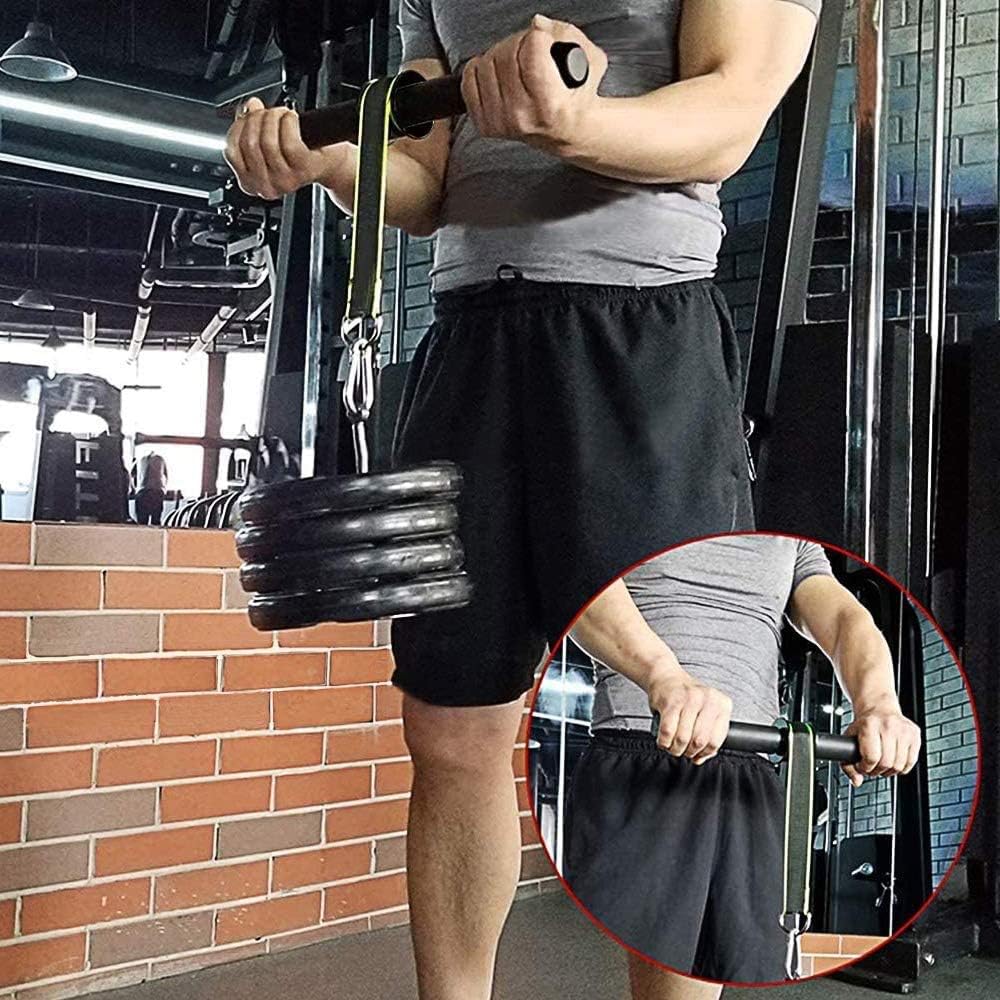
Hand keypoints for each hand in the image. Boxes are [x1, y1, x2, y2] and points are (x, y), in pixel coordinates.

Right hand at [224, 98, 344, 199]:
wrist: (326, 161)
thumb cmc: (297, 152)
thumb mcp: (264, 141)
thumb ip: (248, 125)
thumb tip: (248, 108)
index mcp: (250, 182)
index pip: (232, 151)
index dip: (239, 126)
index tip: (248, 116)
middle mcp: (266, 187)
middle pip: (249, 144)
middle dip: (258, 119)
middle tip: (268, 113)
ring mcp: (285, 180)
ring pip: (268, 141)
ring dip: (274, 118)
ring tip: (282, 115)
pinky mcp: (302, 169)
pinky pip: (288, 141)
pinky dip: (289, 122)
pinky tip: (292, 119)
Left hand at [460, 14, 607, 150]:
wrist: (568, 132)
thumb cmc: (577, 99)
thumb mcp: (591, 61)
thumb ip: (567, 34)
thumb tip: (537, 24)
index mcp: (549, 105)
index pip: (531, 48)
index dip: (540, 37)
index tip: (545, 43)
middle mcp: (521, 117)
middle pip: (506, 52)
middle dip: (519, 42)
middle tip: (530, 50)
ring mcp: (500, 122)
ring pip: (486, 62)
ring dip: (500, 54)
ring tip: (516, 63)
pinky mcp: (485, 124)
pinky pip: (469, 80)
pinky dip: (479, 69)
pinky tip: (496, 73)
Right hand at [648, 668, 732, 764]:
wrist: (666, 677)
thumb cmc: (687, 697)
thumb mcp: (705, 712)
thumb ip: (708, 735)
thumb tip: (700, 758)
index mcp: (722, 704)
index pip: (716, 740)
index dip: (705, 753)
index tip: (697, 754)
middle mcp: (708, 699)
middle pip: (699, 741)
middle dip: (689, 752)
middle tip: (683, 751)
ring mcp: (689, 699)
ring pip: (683, 738)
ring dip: (675, 749)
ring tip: (673, 746)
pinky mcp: (670, 702)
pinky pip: (667, 731)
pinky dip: (664, 742)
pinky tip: (664, 740)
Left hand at [841, 697, 921, 787]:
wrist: (879, 708)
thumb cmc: (864, 725)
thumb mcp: (849, 739)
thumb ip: (847, 763)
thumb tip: (856, 782)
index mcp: (870, 724)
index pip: (871, 757)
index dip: (865, 768)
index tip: (862, 766)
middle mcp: (889, 725)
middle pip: (886, 763)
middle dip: (876, 771)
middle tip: (871, 767)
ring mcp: (904, 730)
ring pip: (899, 766)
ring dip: (888, 771)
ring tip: (881, 764)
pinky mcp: (915, 735)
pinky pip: (910, 763)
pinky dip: (901, 768)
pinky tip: (892, 761)